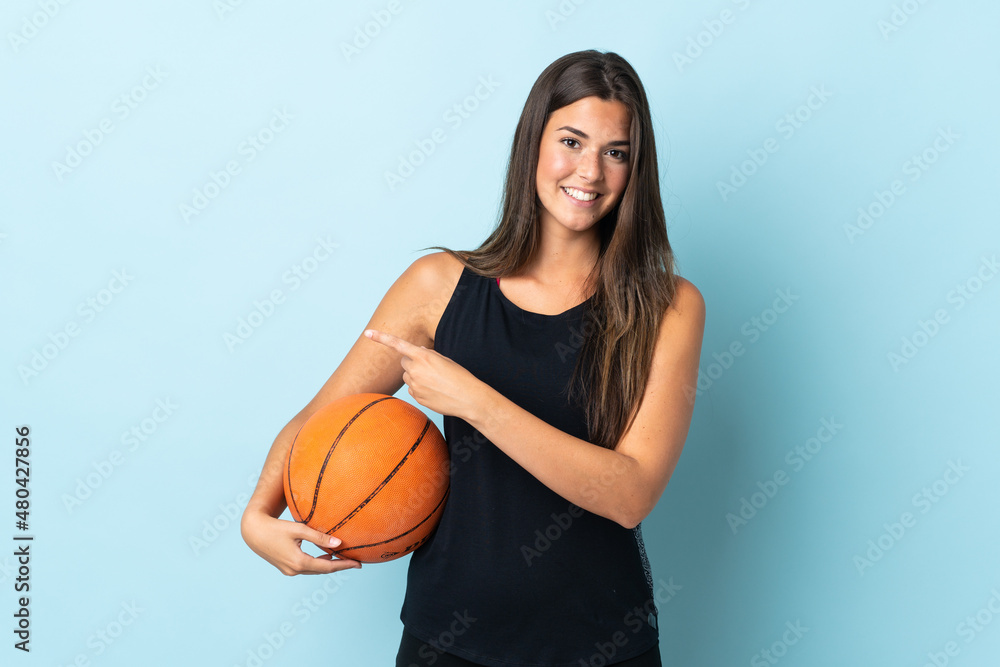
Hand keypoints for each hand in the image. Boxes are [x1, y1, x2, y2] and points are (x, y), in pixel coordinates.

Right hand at [241, 506, 361, 575]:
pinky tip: (325, 555)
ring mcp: (289, 571)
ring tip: (344, 558)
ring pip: (314, 570)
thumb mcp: (299, 530)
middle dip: (339, 566)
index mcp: (299, 562)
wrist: (253, 532)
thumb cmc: (276, 527)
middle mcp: (294, 570)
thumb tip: (339, 544)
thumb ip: (319, 537)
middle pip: (323, 570)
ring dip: (328, 564)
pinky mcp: (285, 568)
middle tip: (355, 561)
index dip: (345, 565)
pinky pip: (306, 568)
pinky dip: (318, 563)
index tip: (359, 564)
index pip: (328, 566)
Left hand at [363, 328, 482, 420]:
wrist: (467, 398)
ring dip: (416, 376)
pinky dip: (420, 388)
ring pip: (408, 376)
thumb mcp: (445, 360)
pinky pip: (412, 389)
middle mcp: (415, 370)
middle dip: (412, 362)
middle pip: (404, 362)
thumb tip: (417, 351)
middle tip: (428, 367)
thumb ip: (427, 354)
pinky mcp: (416, 397)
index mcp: (423, 356)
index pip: (398, 344)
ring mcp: (414, 385)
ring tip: (435, 381)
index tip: (367, 333)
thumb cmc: (459, 376)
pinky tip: (435, 390)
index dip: (381, 338)